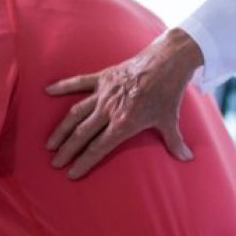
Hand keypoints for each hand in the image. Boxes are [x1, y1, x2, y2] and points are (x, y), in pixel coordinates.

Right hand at [45, 29, 203, 177]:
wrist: (166, 62)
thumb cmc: (168, 93)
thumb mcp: (170, 119)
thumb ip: (175, 142)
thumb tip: (187, 158)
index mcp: (124, 123)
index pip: (98, 148)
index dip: (84, 162)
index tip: (71, 173)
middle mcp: (109, 109)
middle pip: (82, 134)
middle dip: (67, 150)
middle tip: (55, 163)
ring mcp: (104, 92)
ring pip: (76, 113)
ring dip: (62, 129)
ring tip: (50, 143)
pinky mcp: (103, 77)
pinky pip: (79, 82)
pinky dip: (63, 86)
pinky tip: (47, 90)